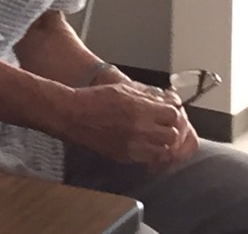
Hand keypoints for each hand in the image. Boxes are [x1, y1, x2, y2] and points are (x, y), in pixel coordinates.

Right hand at [65, 83, 189, 165]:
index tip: (166, 112)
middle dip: (169, 129)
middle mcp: (140, 129)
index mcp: (139, 109)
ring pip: (163, 151)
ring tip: (152, 135)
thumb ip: (146, 96)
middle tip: (161, 124)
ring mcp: (133, 146)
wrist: (74, 115)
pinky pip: (148, 159)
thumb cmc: (96, 98)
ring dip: (161, 143)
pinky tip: (141, 143)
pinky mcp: (126, 157)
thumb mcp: (122, 89)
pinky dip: (150, 153)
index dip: (172, 113)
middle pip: (172, 135)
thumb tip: (166, 100)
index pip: (173, 116)